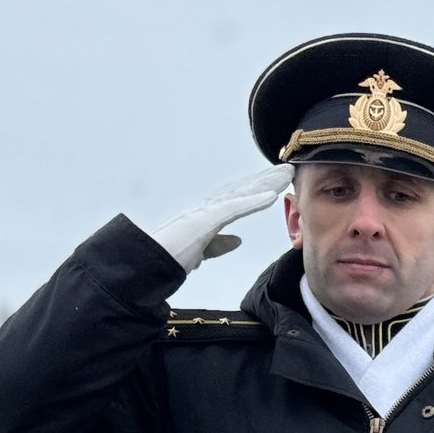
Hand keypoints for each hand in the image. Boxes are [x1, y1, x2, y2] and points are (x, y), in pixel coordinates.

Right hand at [135, 164, 293, 272]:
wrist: (145, 263)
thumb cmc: (168, 257)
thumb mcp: (201, 250)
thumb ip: (219, 244)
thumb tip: (237, 240)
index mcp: (206, 215)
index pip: (237, 197)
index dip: (258, 188)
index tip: (277, 181)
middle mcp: (206, 207)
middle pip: (242, 189)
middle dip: (266, 179)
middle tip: (288, 169)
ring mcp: (204, 212)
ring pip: (240, 193)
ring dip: (265, 184)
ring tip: (285, 174)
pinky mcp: (203, 221)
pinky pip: (233, 208)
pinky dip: (253, 201)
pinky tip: (271, 196)